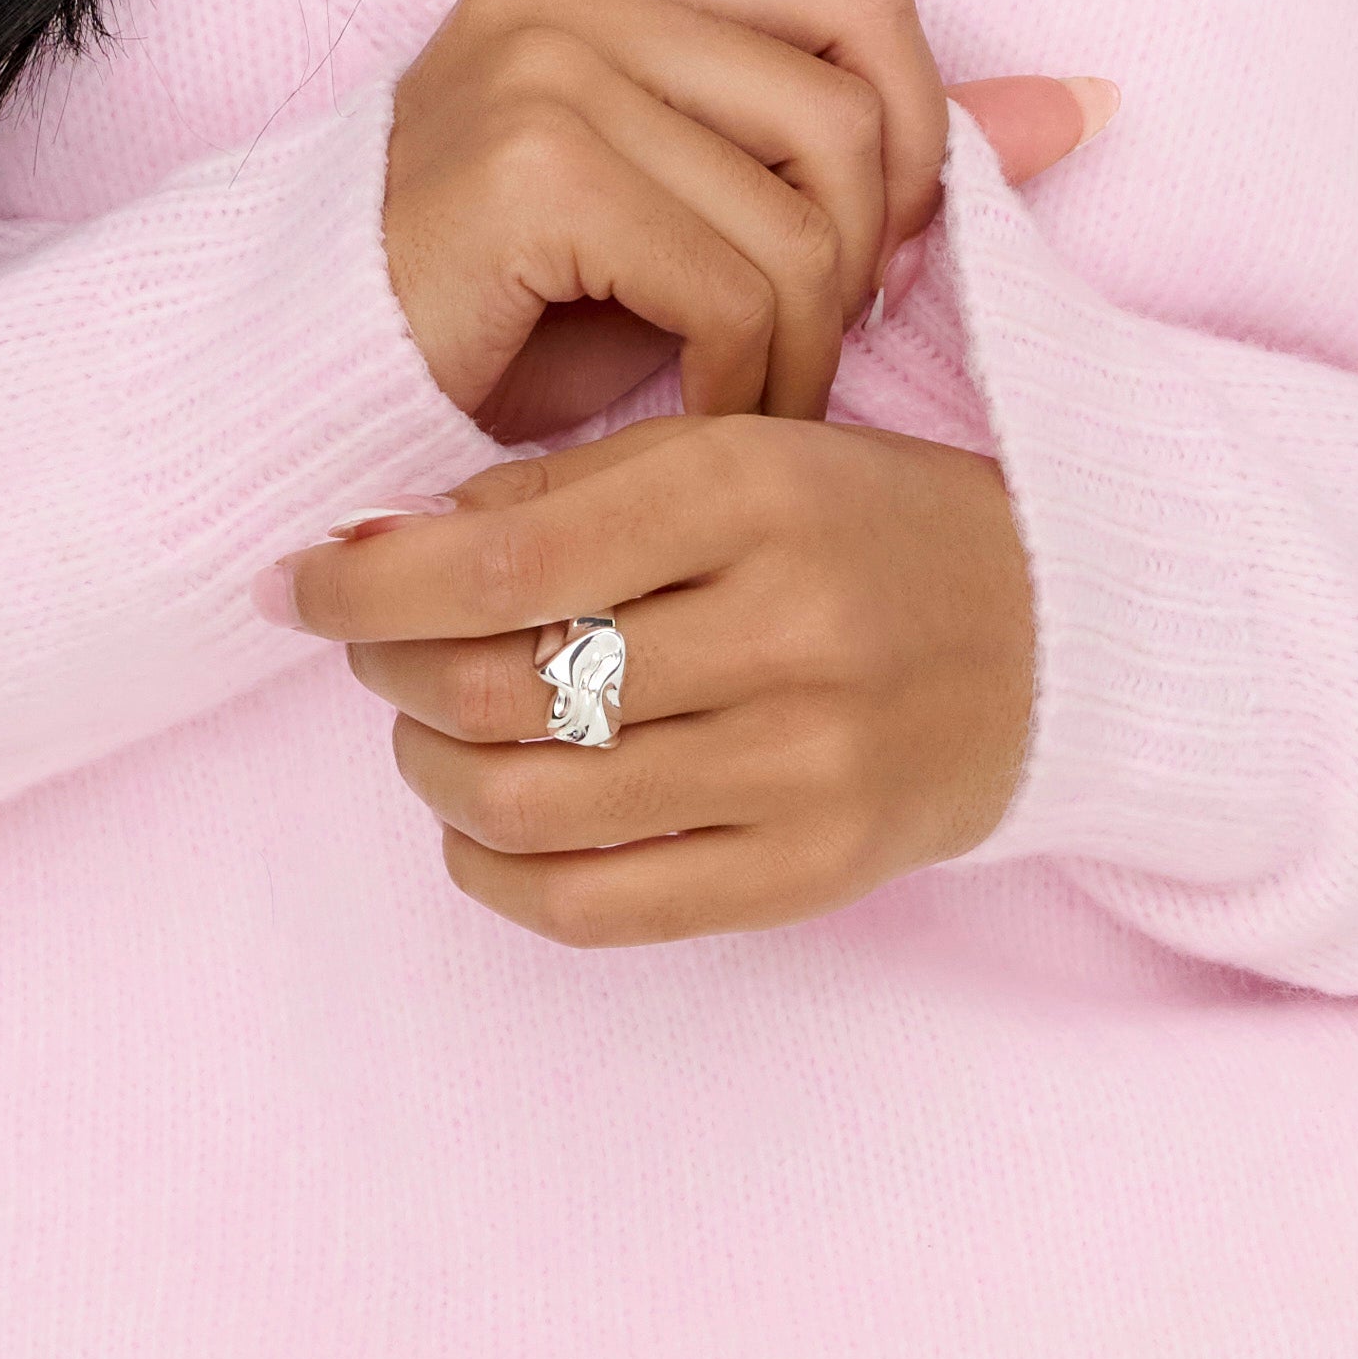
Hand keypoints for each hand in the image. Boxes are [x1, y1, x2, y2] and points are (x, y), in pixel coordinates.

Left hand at [285, 415, 1035, 943]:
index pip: (504, 558)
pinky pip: (595, 907)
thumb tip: (386, 542)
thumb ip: (570, 486)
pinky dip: (495, 872)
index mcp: (756, 491)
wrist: (1063, 637)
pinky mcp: (810, 872)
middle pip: (501, 686)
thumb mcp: (739, 452)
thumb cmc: (866, 527)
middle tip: (370, 650)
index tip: (293, 583)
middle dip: (390, 672)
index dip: (367, 581)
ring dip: (431, 770)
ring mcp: (803, 764)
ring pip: (527, 803)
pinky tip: (480, 827)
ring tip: (427, 730)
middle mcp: (784, 628)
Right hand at [382, 0, 1107, 437]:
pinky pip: (731, 280)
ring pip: (806, 208)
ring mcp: (542, 56)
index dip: (918, 136)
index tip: (875, 251)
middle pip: (856, 106)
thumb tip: (1088, 108)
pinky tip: (691, 419)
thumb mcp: (704, 203)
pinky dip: (743, 378)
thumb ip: (882, 146)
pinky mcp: (525, 161)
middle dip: (867, 259)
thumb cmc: (506, 303)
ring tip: (750, 397)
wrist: (299, 383)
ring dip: (807, 342)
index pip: (866, 2)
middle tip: (804, 351)